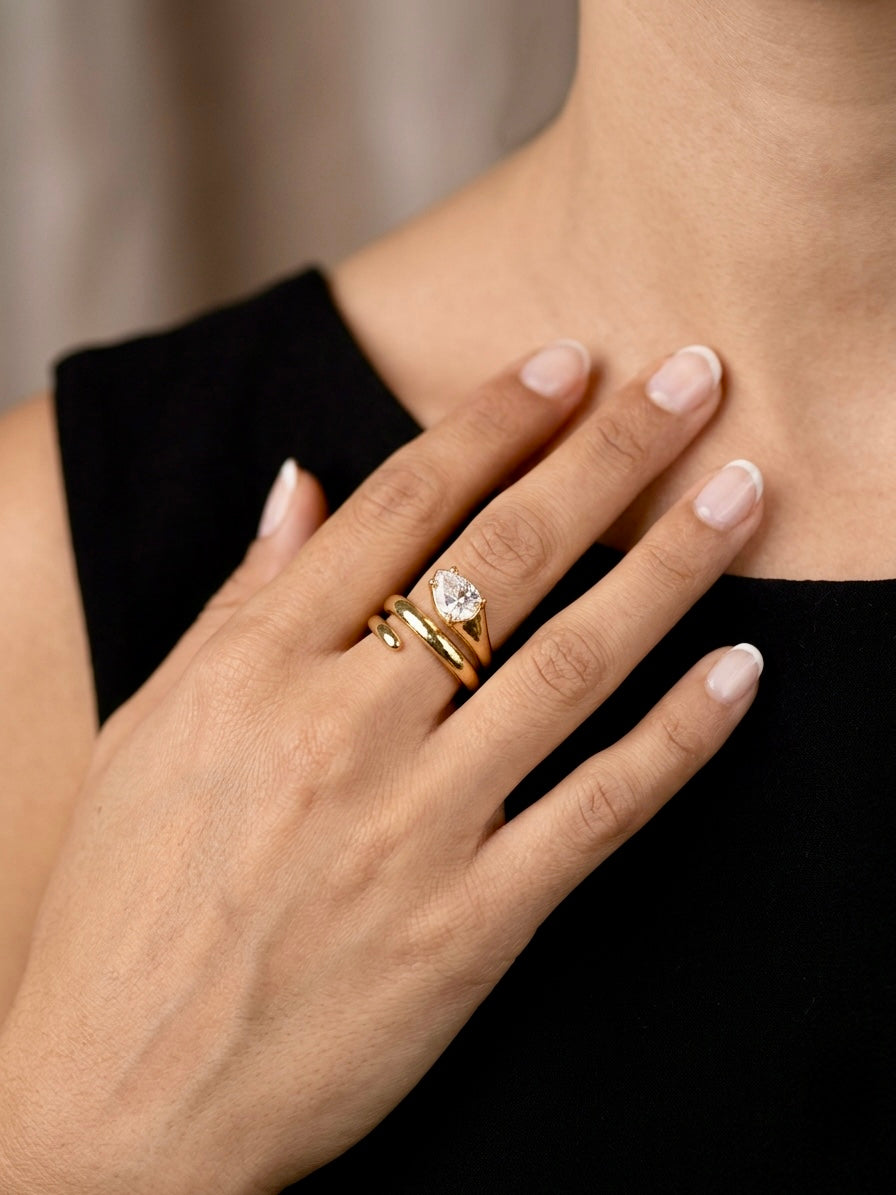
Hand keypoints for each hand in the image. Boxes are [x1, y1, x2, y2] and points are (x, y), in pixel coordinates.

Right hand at [0, 340, 763, 1192]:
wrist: (121, 1102)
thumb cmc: (122, 909)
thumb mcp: (151, 731)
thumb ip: (238, 604)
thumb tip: (303, 485)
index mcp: (256, 667)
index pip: (401, 506)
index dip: (494, 421)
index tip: (567, 363)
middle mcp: (344, 727)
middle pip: (506, 557)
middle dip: (610, 454)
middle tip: (690, 377)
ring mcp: (415, 827)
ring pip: (571, 664)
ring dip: (672, 566)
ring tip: (743, 489)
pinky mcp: (470, 926)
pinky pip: (598, 811)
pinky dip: (679, 738)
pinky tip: (742, 670)